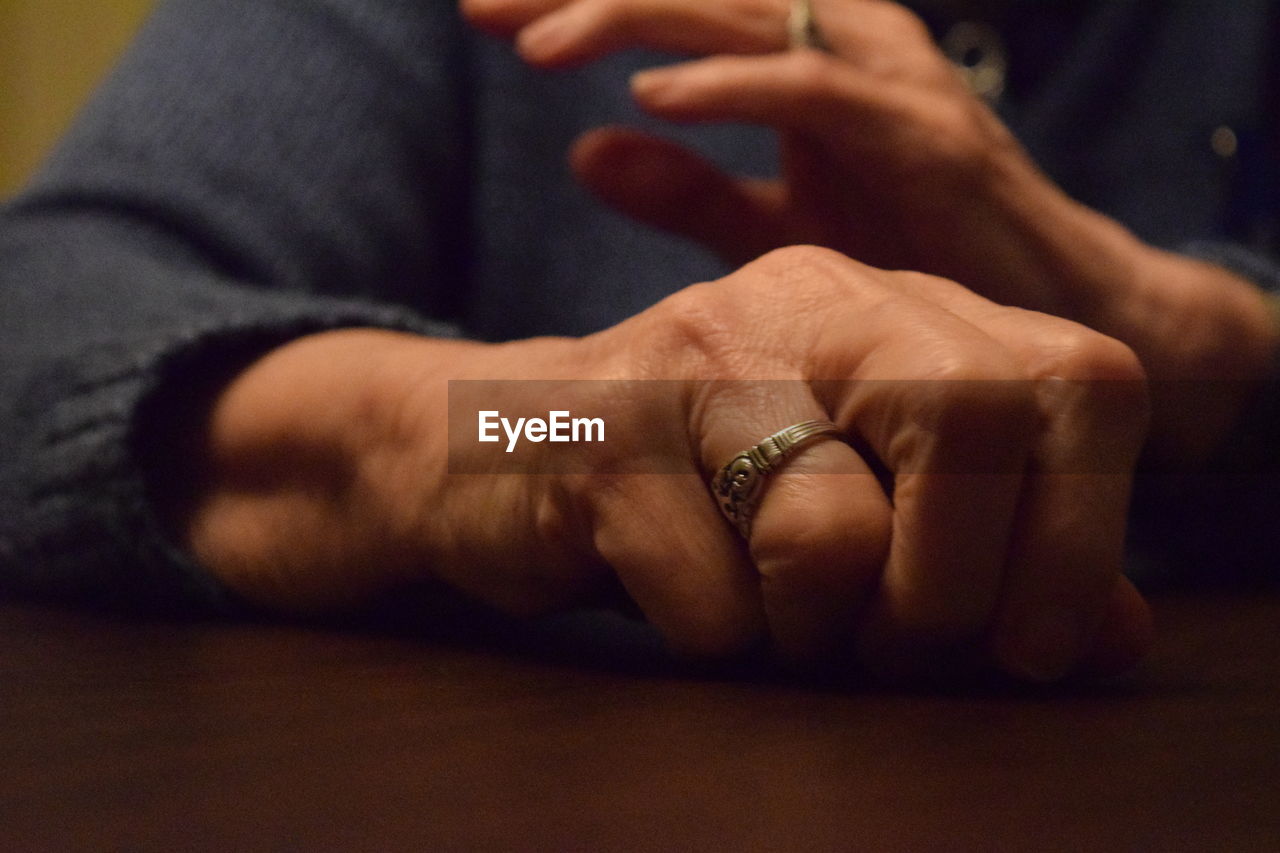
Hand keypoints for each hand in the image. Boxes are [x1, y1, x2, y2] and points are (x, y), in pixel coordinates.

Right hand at [179, 247, 1151, 682]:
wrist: (495, 449)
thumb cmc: (703, 488)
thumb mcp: (863, 492)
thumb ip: (989, 548)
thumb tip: (1112, 630)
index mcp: (895, 305)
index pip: (1077, 384)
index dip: (1083, 535)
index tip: (1030, 641)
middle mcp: (806, 302)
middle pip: (977, 428)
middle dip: (945, 595)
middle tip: (885, 642)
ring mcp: (698, 361)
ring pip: (829, 539)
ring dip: (811, 630)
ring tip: (769, 611)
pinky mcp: (603, 442)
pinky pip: (712, 604)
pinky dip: (711, 638)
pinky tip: (674, 588)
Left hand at [462, 0, 1278, 460]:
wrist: (1049, 322)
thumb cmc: (919, 266)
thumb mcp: (780, 228)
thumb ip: (686, 191)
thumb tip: (581, 150)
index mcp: (802, 61)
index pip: (680, 6)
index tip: (481, 13)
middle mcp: (845, 48)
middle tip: (478, 6)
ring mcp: (892, 83)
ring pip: (754, 13)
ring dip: (642, 17)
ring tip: (538, 42)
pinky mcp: (928, 136)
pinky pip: (820, 91)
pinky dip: (740, 84)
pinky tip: (659, 93)